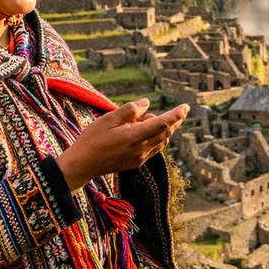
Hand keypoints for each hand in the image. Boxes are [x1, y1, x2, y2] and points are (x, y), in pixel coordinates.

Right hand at [56, 99, 188, 190]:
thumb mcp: (108, 119)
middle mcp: (140, 150)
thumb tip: (146, 104)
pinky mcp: (136, 163)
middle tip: (178, 111)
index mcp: (134, 137)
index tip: (186, 107)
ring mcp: (139, 158)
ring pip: (161, 142)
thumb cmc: (92, 139)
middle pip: (165, 134)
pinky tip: (145, 131)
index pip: (162, 125)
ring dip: (163, 130)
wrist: (82, 165)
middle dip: (174, 122)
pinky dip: (157, 138)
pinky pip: (154, 149)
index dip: (176, 115)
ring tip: (148, 119)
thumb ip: (129, 111)